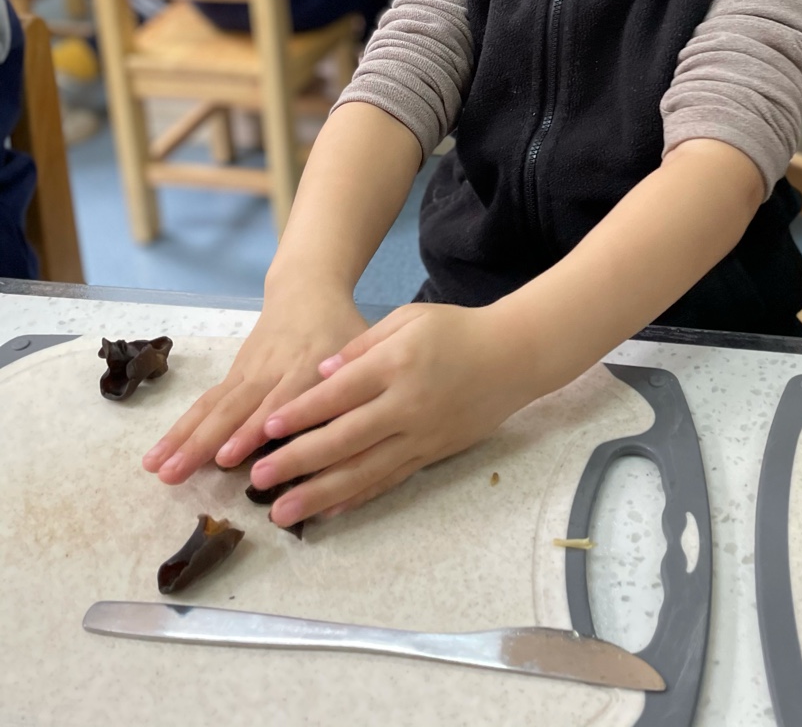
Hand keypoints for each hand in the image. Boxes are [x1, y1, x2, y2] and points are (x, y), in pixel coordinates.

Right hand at [143, 289, 367, 483]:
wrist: (307, 288)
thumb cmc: (342, 328)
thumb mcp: (362, 352)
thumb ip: (356, 392)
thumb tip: (351, 440)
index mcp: (308, 366)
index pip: (280, 401)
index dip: (254, 429)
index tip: (228, 458)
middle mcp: (271, 370)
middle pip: (234, 407)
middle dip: (202, 442)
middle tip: (174, 474)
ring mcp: (247, 371)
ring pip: (212, 406)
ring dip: (182, 438)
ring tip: (155, 469)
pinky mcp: (234, 373)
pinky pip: (206, 402)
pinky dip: (182, 427)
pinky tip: (160, 455)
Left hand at [246, 302, 531, 526]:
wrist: (514, 356)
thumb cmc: (456, 330)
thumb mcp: (408, 319)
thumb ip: (362, 346)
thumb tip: (321, 373)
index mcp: (397, 365)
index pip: (339, 394)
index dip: (301, 413)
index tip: (267, 429)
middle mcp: (406, 405)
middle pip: (344, 439)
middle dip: (298, 462)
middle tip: (259, 480)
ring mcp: (421, 435)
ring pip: (364, 470)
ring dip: (320, 494)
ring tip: (283, 512)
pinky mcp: (432, 454)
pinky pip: (390, 480)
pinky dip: (358, 497)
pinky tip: (330, 510)